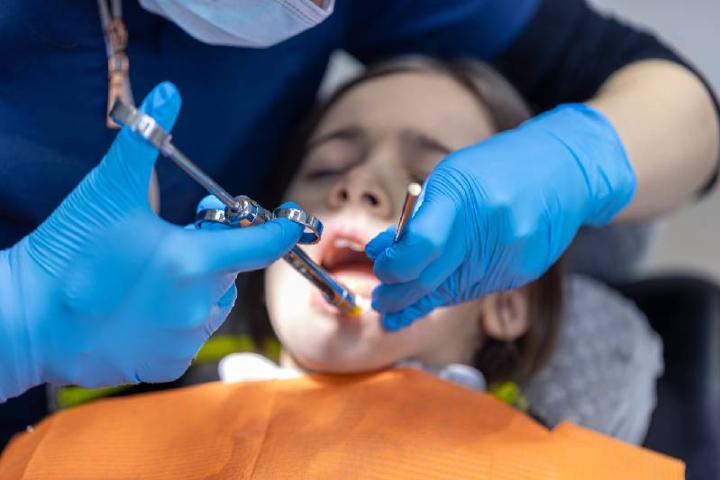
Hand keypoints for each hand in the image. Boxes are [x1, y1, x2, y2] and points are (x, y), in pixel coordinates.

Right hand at [0, 82, 301, 400]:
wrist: (25, 318)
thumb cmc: (68, 250)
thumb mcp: (108, 191)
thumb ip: (143, 143)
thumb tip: (169, 92)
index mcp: (194, 261)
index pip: (263, 244)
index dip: (278, 229)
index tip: (289, 221)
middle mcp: (198, 306)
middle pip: (232, 270)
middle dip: (214, 252)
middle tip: (179, 238)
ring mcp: (184, 339)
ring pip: (214, 305)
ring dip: (197, 288)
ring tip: (153, 276)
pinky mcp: (167, 364)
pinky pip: (190, 335)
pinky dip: (177, 320)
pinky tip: (143, 308)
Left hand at [367, 104, 635, 329]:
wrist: (565, 170)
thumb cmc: (497, 167)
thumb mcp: (452, 177)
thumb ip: (418, 216)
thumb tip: (380, 250)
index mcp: (466, 195)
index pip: (422, 247)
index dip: (395, 266)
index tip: (380, 269)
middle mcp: (492, 229)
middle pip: (434, 277)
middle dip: (399, 294)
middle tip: (379, 302)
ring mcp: (511, 254)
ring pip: (452, 291)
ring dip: (420, 300)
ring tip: (394, 307)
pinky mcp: (523, 271)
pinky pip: (475, 290)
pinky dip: (449, 293)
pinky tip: (430, 296)